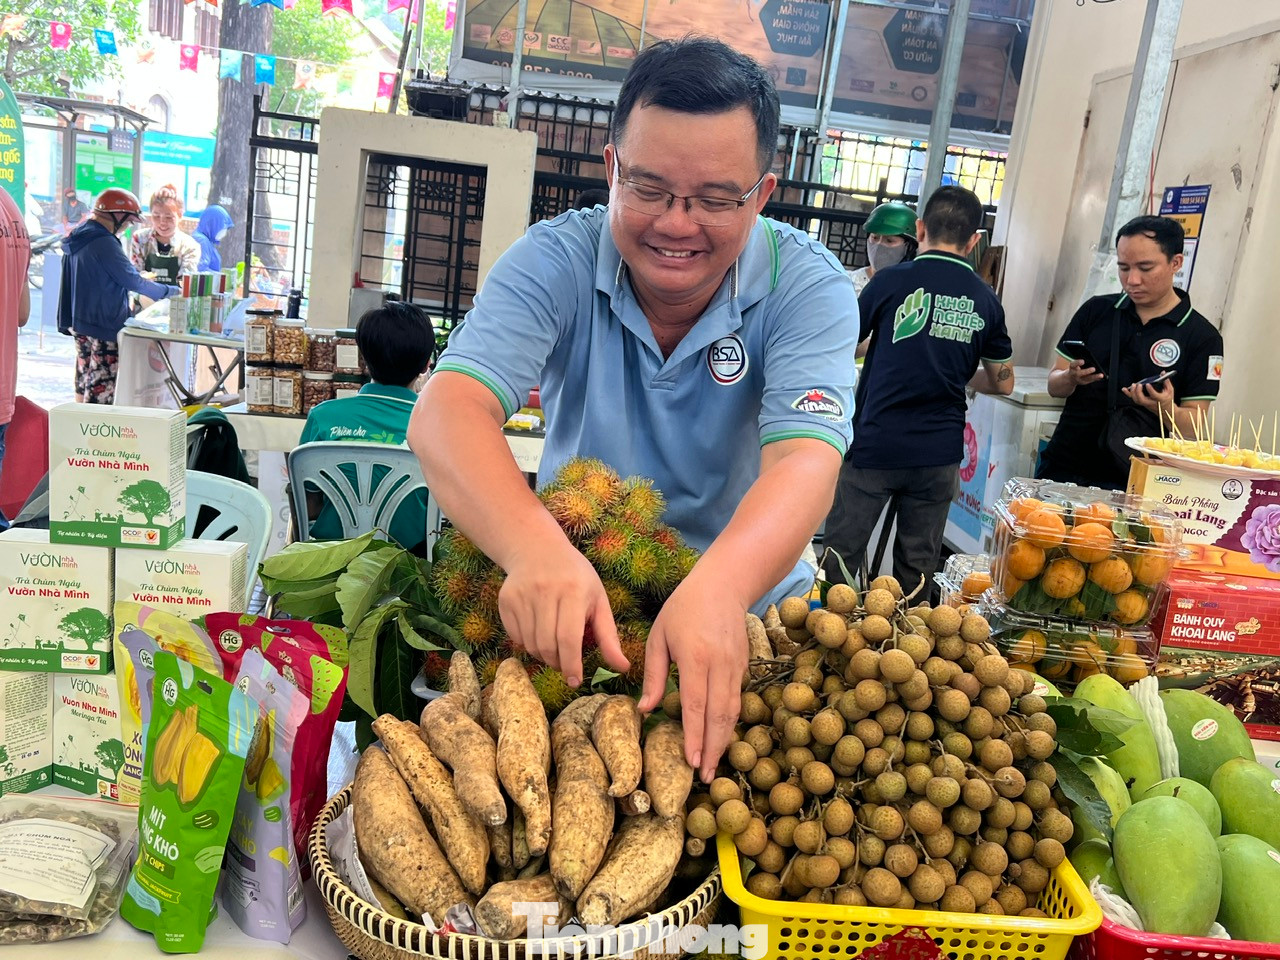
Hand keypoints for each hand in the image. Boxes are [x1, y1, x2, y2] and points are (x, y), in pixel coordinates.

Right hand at [497, 538, 627, 687]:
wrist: (537, 549)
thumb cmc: (575, 577)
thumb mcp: (598, 600)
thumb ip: (609, 636)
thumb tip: (623, 667)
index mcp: (572, 591)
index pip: (568, 637)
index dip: (571, 664)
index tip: (575, 681)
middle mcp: (544, 591)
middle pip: (547, 644)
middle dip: (557, 663)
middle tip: (565, 665)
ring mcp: (522, 595)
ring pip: (530, 644)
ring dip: (543, 656)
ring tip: (554, 649)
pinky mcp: (506, 600)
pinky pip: (515, 637)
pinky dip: (528, 644)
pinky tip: (538, 633)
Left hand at [638, 571, 747, 782]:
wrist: (724, 584)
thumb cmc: (683, 608)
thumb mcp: (659, 636)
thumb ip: (653, 674)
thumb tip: (644, 709)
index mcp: (696, 657)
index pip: (696, 705)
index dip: (695, 736)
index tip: (692, 762)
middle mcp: (720, 665)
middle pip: (719, 715)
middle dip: (714, 748)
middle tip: (707, 777)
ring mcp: (735, 666)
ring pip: (732, 711)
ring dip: (724, 740)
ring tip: (715, 765)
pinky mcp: (743, 666)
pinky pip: (736, 700)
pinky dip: (729, 722)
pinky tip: (720, 737)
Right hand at [1065, 359, 1103, 385]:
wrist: (1070, 379)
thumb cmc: (1075, 368)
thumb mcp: (1075, 364)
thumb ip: (1079, 362)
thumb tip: (1090, 358)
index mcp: (1072, 368)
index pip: (1073, 364)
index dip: (1078, 363)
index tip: (1083, 361)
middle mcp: (1074, 374)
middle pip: (1080, 373)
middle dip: (1087, 371)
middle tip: (1094, 369)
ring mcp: (1079, 379)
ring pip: (1087, 378)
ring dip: (1094, 377)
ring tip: (1101, 375)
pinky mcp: (1084, 382)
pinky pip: (1091, 380)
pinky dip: (1097, 378)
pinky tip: (1102, 376)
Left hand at [1123, 378, 1174, 418]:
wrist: (1165, 410)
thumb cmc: (1168, 399)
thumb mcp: (1170, 390)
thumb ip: (1166, 381)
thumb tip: (1163, 373)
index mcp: (1160, 399)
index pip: (1154, 395)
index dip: (1150, 390)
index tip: (1148, 384)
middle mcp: (1151, 402)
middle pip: (1142, 399)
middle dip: (1138, 392)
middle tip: (1138, 384)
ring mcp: (1146, 403)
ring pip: (1137, 400)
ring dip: (1133, 393)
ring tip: (1133, 385)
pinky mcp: (1142, 403)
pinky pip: (1134, 399)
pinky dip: (1128, 394)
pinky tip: (1124, 389)